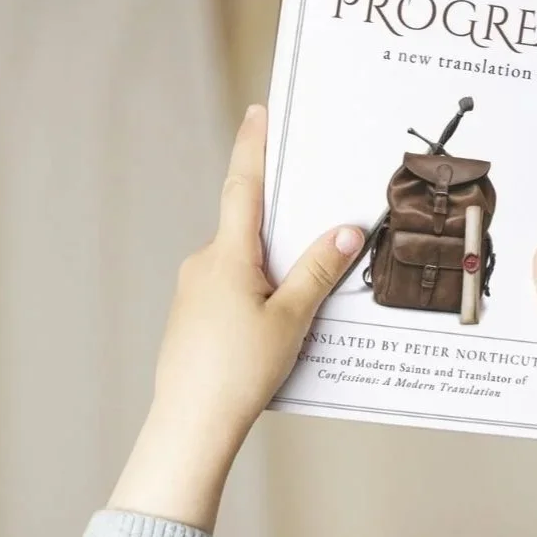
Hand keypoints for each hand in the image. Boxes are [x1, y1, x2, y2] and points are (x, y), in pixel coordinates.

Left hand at [109, 105, 364, 530]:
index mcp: (228, 255)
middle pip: (251, 229)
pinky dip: (260, 298)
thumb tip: (345, 230)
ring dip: (276, 273)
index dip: (254, 146)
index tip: (259, 111)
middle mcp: (204, 265)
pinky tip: (281, 328)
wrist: (191, 424)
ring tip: (310, 301)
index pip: (243, 186)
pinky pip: (234, 294)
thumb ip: (318, 271)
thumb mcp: (291, 319)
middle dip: (286, 227)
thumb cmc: (237, 372)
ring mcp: (194, 293)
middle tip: (320, 220)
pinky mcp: (193, 320)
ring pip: (245, 266)